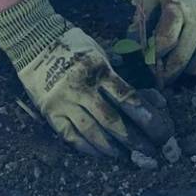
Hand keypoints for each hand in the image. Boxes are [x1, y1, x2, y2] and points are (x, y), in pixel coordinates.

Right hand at [0, 0, 169, 157]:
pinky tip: (102, 154)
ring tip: (128, 156)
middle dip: (135, 140)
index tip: (163, 133)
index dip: (148, 119)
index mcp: (99, 70)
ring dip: (113, 148)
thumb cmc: (74, 45)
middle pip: (113, 121)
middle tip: (151, 154)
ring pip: (93, 133)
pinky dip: (88, 148)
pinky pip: (71, 137)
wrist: (33, 39)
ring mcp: (64, 102)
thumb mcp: (102, 53)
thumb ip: (123, 77)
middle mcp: (82, 88)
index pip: (128, 99)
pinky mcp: (50, 112)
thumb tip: (154, 100)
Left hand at [136, 0, 195, 83]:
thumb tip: (131, 42)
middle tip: (163, 79)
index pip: (165, 41)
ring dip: (193, 70)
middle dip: (170, 71)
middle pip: (184, 56)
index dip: (154, 56)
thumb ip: (141, 15)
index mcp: (178, 5)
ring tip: (184, 70)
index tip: (149, 62)